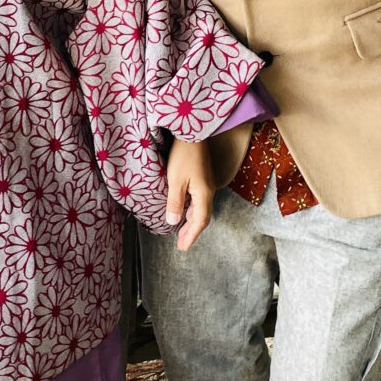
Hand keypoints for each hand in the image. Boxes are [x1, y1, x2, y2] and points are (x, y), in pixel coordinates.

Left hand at [165, 139, 214, 253]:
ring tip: (181, 233)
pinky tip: (184, 212)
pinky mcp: (202, 178)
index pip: (199, 221)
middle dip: (191, 232)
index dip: (191, 236)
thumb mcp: (175, 180)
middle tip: (182, 245)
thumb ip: (175, 202)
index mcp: (203, 194)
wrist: (193, 132)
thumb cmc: (183, 155)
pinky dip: (191, 212)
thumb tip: (172, 222)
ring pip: (200, 209)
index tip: (183, 248)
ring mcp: (206, 185)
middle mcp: (208, 192)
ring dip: (191, 222)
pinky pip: (198, 201)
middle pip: (202, 217)